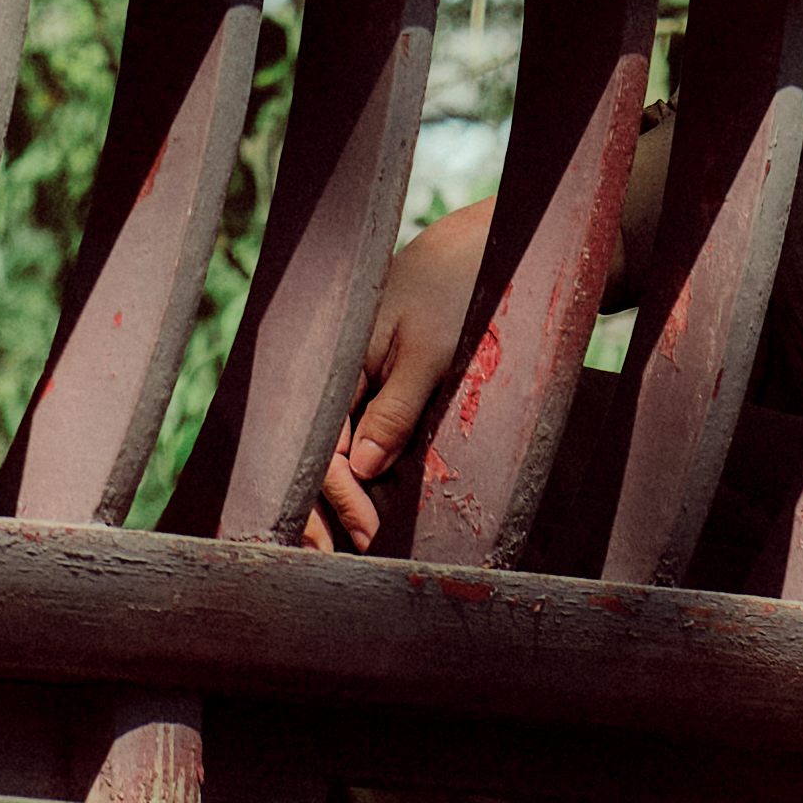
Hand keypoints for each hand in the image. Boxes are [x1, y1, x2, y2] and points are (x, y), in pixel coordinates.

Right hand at [305, 196, 487, 545]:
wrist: (486, 246)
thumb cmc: (460, 292)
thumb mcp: (432, 354)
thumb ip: (395, 409)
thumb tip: (363, 469)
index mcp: (338, 356)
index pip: (321, 443)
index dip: (338, 497)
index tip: (363, 539)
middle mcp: (336, 364)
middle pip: (315, 447)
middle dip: (323, 505)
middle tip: (334, 556)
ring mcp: (351, 368)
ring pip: (332, 441)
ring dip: (338, 492)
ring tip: (345, 541)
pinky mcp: (372, 371)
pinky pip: (353, 424)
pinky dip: (357, 464)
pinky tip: (364, 498)